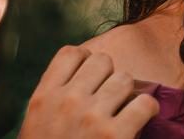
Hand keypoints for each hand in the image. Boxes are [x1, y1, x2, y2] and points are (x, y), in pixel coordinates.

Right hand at [20, 46, 158, 138]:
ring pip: (126, 78)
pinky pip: (146, 103)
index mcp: (43, 99)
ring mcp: (92, 116)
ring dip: (127, 96)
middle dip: (108, 78)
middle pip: (103, 60)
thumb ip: (55, 102)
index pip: (72, 53)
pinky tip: (138, 124)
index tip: (90, 80)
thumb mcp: (37, 128)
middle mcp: (67, 101)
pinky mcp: (116, 134)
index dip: (85, 62)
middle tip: (107, 100)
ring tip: (121, 114)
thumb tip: (83, 79)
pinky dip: (147, 112)